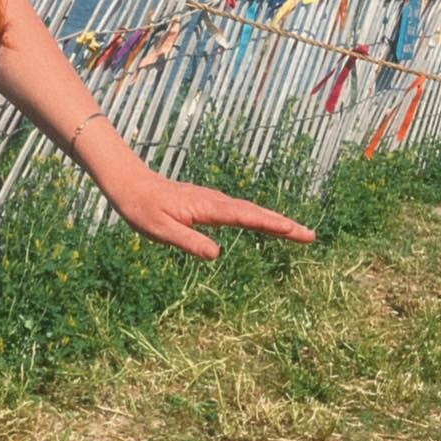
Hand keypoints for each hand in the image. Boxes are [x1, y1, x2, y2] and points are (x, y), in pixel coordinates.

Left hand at [107, 166, 317, 260]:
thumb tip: (217, 255)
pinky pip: (240, 211)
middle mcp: (215, 202)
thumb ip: (188, 241)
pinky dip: (258, 217)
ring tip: (298, 232)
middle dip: (284, 224)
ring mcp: (213, 201)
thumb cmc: (142, 210)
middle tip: (310, 236)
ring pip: (250, 211)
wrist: (130, 185)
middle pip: (255, 213)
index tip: (293, 230)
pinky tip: (266, 224)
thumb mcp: (160, 231)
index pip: (245, 217)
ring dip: (274, 220)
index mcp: (206, 208)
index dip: (270, 224)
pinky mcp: (209, 204)